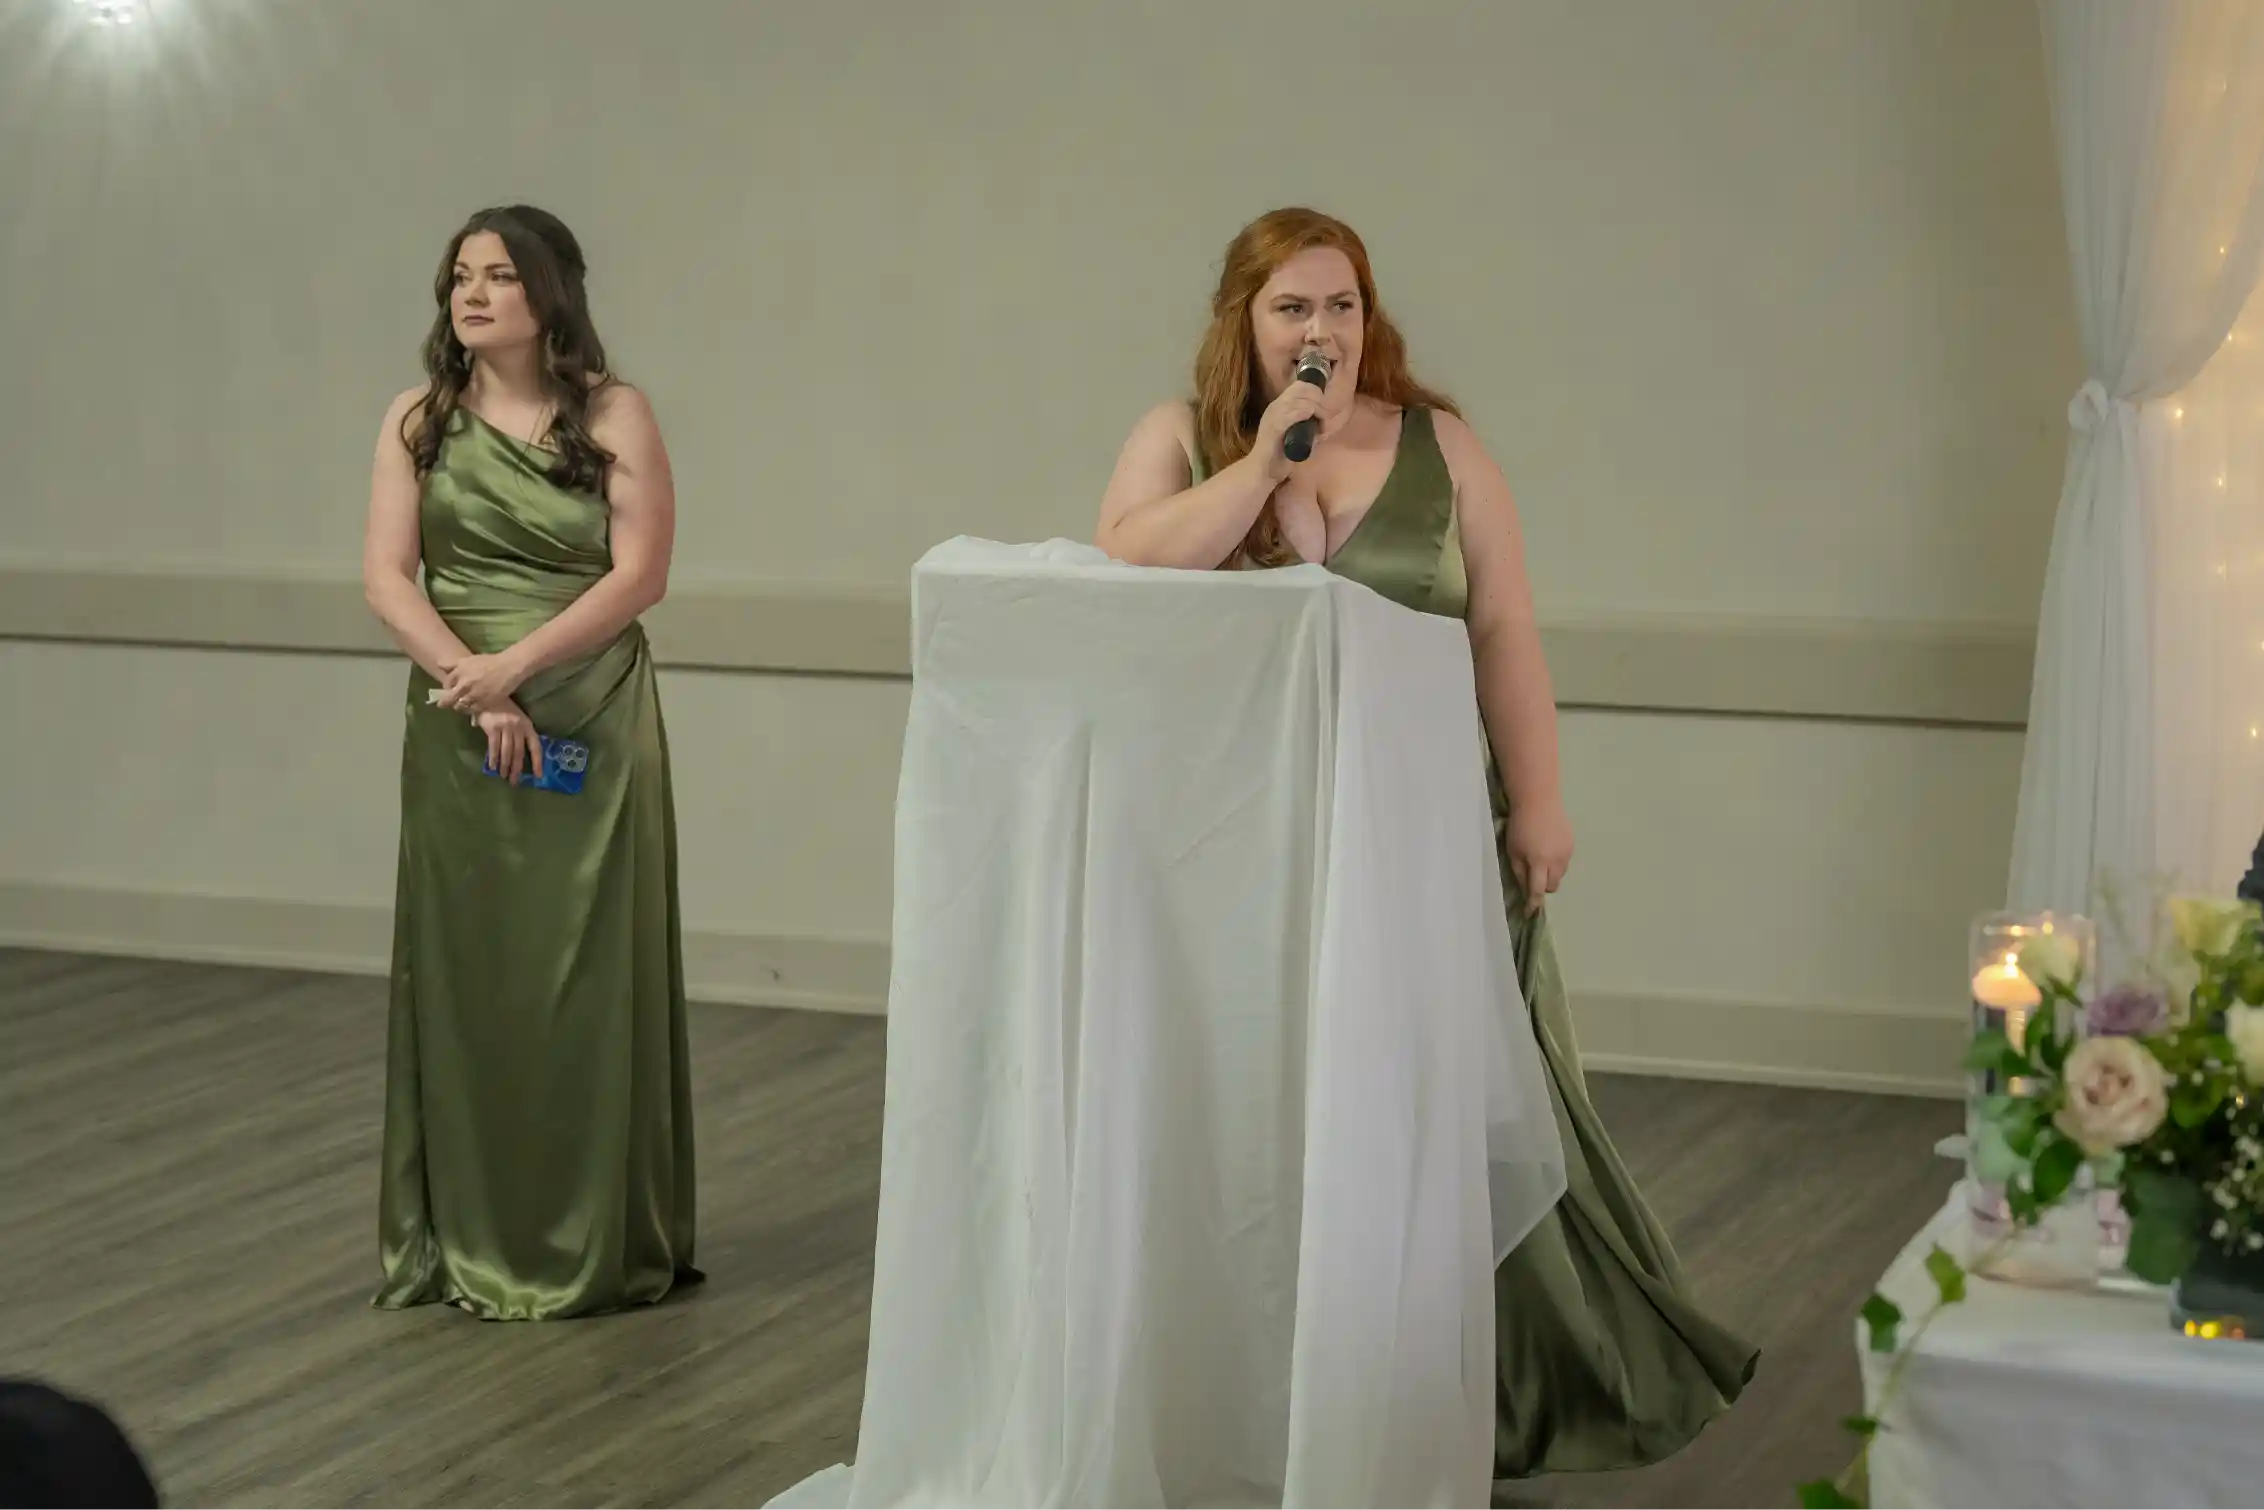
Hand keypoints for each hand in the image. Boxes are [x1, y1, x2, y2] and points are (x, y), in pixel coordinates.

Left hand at [435, 650, 527, 714]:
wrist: (509, 667)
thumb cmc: (489, 661)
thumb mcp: (468, 659)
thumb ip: (452, 664)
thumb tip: (438, 664)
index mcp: (459, 672)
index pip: (446, 683)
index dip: (446, 688)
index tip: (448, 690)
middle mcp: (464, 684)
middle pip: (450, 698)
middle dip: (446, 702)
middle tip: (443, 704)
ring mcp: (474, 694)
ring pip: (460, 706)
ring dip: (458, 706)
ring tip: (459, 706)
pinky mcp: (484, 702)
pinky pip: (472, 710)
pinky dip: (470, 710)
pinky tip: (471, 708)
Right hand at [475, 701, 544, 786]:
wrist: (488, 695)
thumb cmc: (504, 708)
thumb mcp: (517, 719)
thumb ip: (519, 734)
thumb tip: (519, 753)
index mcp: (528, 726)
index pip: (536, 747)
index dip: (537, 762)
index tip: (538, 775)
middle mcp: (518, 727)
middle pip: (519, 752)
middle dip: (517, 768)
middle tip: (514, 781)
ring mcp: (506, 727)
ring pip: (507, 751)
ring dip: (505, 766)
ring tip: (503, 776)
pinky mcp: (493, 728)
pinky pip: (494, 746)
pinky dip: (493, 758)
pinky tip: (492, 766)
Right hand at [1251, 378, 1330, 481]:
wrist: (1263, 472)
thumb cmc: (1280, 456)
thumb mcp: (1297, 436)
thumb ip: (1309, 427)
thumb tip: (1326, 423)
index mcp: (1279, 406)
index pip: (1300, 385)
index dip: (1316, 392)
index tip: (1324, 410)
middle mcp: (1275, 406)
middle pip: (1302, 388)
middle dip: (1319, 400)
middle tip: (1325, 418)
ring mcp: (1274, 416)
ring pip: (1301, 400)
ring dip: (1317, 411)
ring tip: (1322, 426)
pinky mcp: (1275, 427)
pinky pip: (1294, 413)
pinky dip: (1307, 416)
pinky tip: (1314, 426)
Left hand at [1505, 798, 1573, 914]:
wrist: (1539, 800)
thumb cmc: (1520, 825)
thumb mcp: (1513, 850)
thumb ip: (1519, 872)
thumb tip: (1525, 890)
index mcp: (1539, 862)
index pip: (1538, 890)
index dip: (1533, 903)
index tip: (1530, 912)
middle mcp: (1556, 860)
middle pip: (1552, 886)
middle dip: (1542, 886)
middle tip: (1532, 877)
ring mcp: (1567, 852)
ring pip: (1560, 875)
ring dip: (1550, 874)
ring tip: (1540, 860)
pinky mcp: (1572, 845)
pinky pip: (1564, 862)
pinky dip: (1556, 862)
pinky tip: (1548, 849)